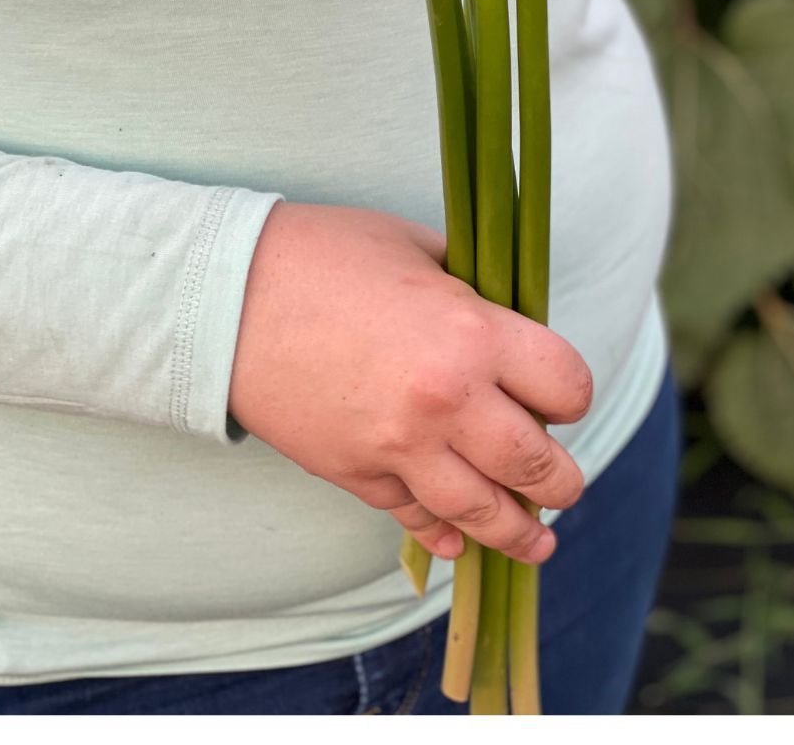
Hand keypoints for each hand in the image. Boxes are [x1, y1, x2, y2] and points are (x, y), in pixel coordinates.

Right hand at [229, 201, 592, 566]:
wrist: (222, 297)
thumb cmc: (326, 256)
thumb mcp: (422, 251)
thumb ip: (475, 293)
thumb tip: (511, 323)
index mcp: (475, 336)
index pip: (565, 386)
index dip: (571, 394)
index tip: (564, 398)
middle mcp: (447, 402)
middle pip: (535, 463)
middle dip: (562, 480)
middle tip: (568, 487)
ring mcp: (398, 447)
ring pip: (480, 509)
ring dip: (517, 532)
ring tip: (539, 543)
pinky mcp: (353, 473)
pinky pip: (412, 516)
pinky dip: (442, 533)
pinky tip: (460, 543)